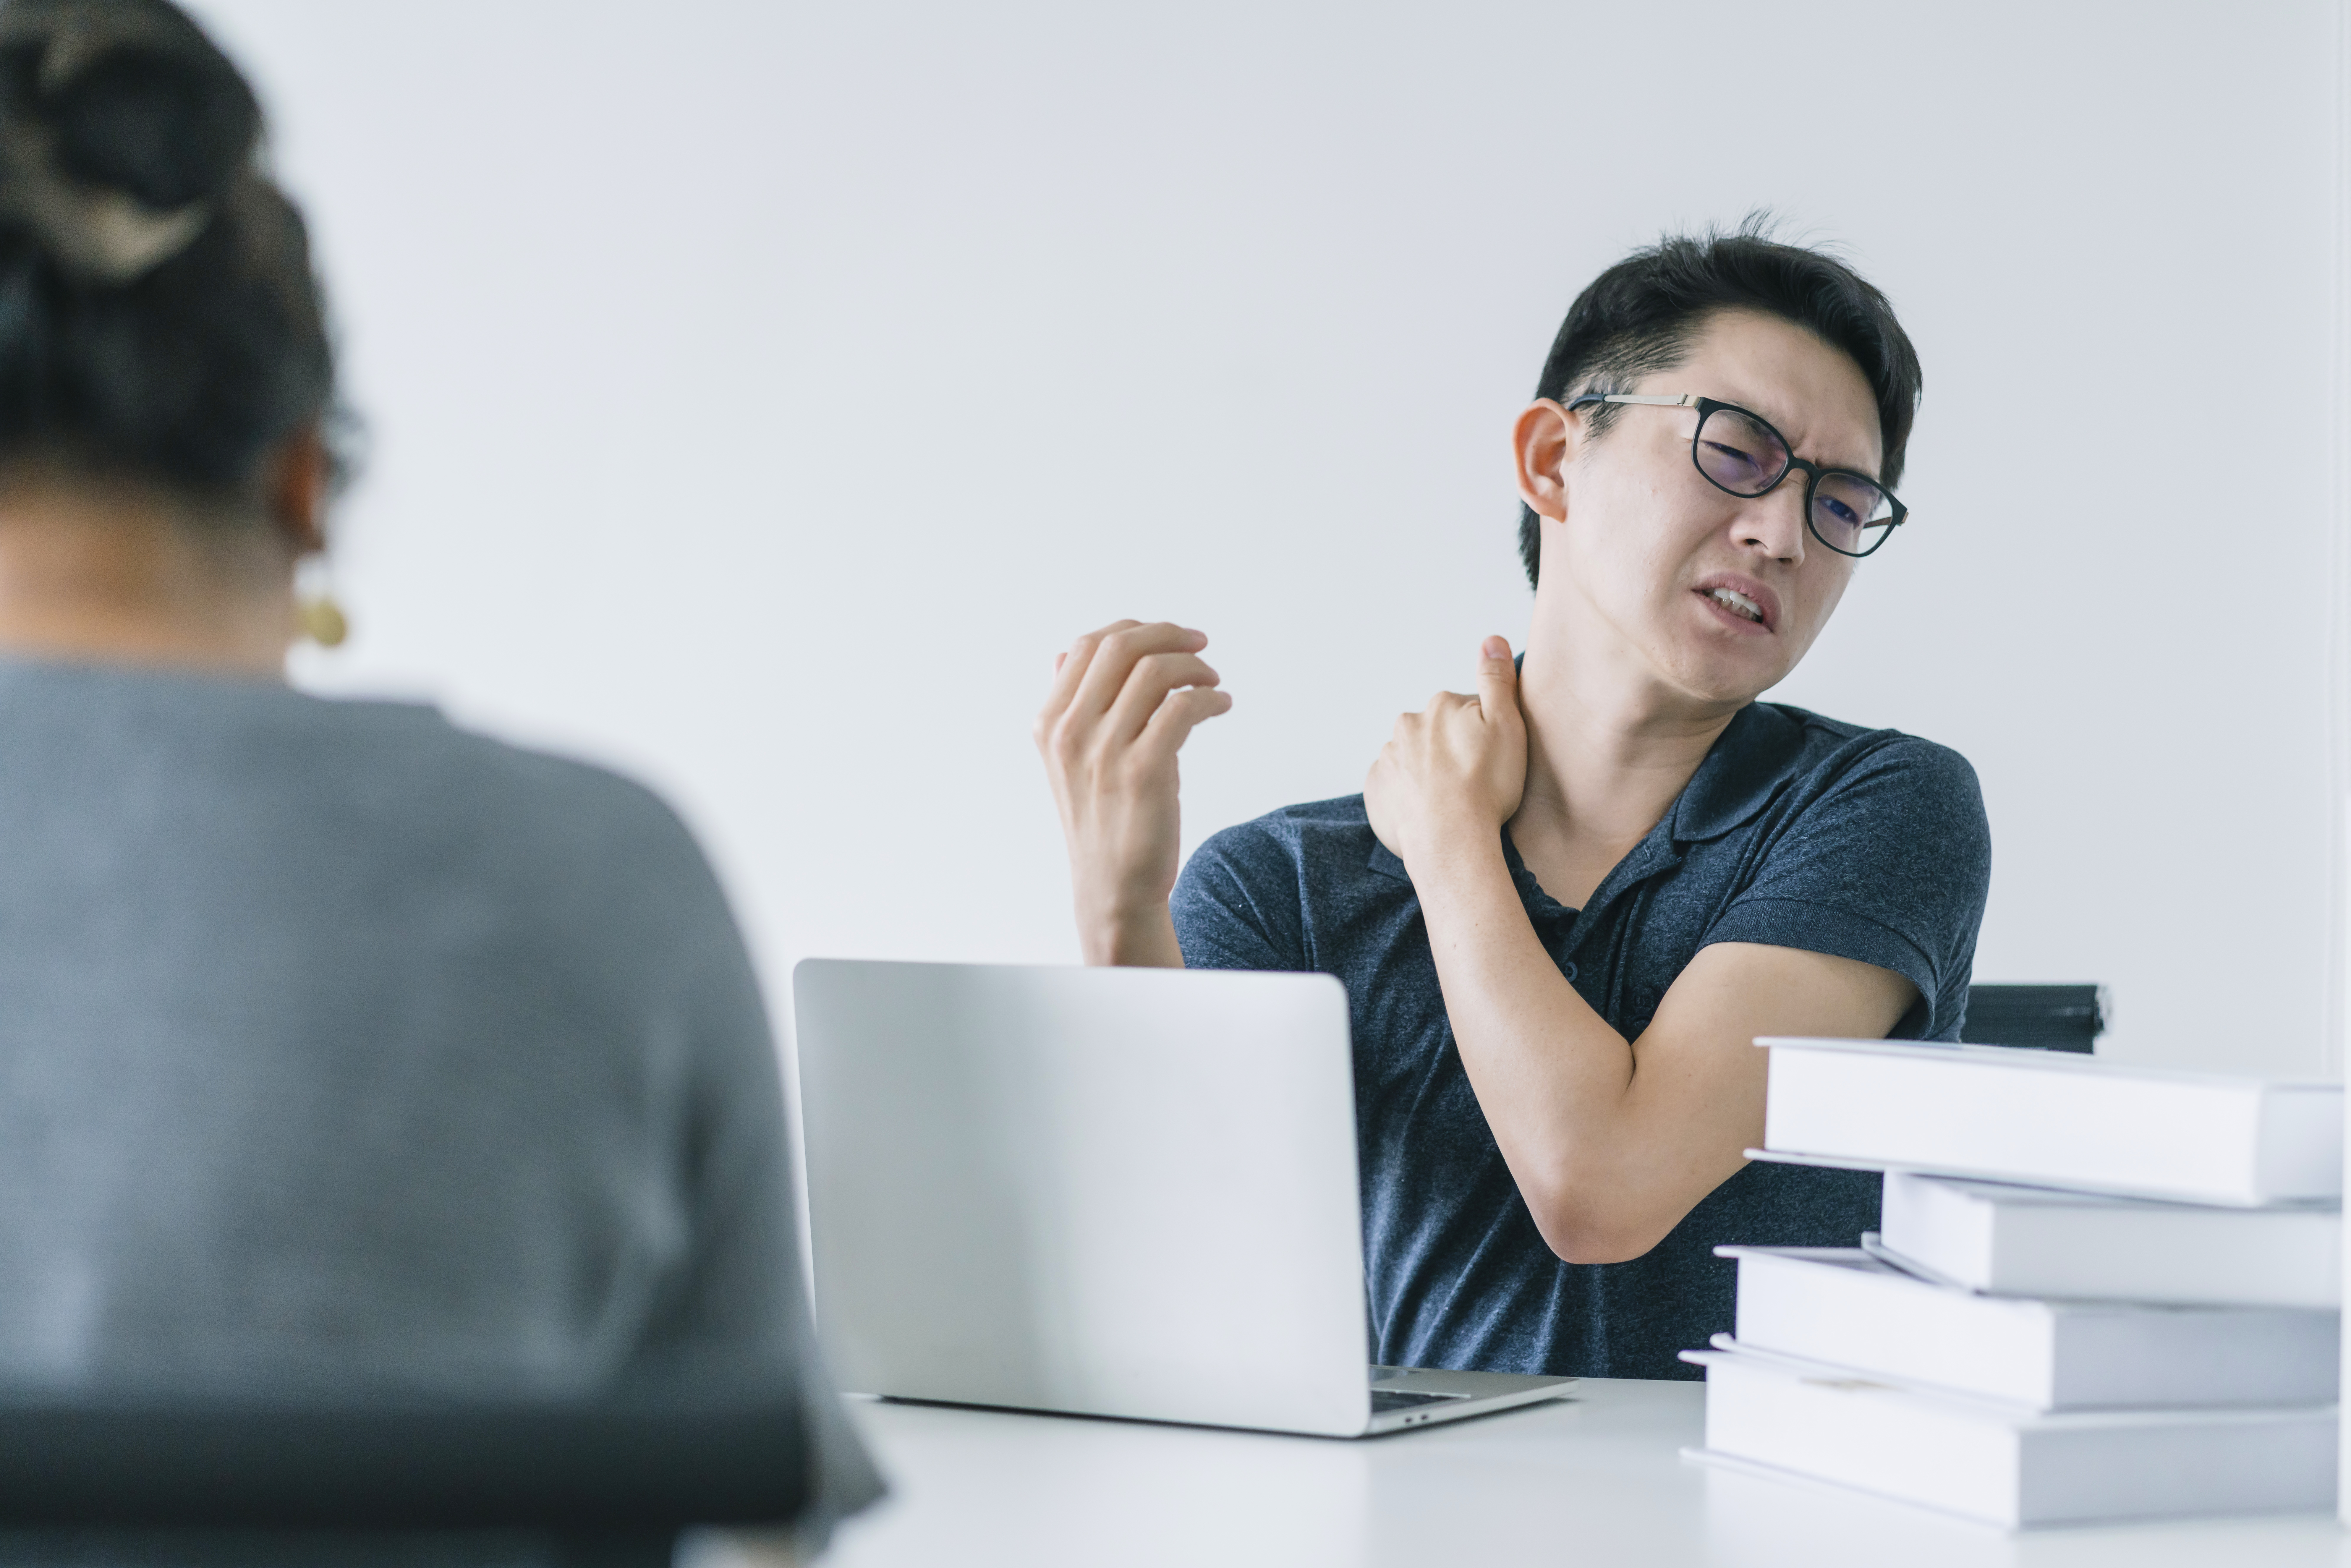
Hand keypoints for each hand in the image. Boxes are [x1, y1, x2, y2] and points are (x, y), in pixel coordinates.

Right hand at [1034, 620, 1232, 964]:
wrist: (1112, 887)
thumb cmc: (1102, 820)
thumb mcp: (1069, 761)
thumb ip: (1069, 708)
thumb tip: (1064, 654)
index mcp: (1050, 723)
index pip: (1086, 646)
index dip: (1135, 630)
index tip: (1169, 638)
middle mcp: (1070, 732)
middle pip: (1120, 647)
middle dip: (1168, 635)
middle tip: (1201, 645)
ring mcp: (1105, 752)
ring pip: (1155, 671)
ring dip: (1194, 666)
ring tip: (1212, 681)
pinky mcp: (1144, 772)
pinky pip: (1183, 707)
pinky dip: (1209, 697)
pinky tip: (1220, 706)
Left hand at [1364, 636, 1526, 868]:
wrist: (1451, 841)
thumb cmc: (1486, 785)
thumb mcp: (1507, 724)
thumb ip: (1497, 679)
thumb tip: (1491, 639)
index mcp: (1439, 707)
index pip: (1465, 712)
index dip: (1483, 734)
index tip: (1491, 758)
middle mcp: (1407, 726)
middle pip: (1435, 734)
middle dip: (1451, 750)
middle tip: (1473, 782)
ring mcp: (1387, 758)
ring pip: (1413, 760)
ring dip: (1428, 773)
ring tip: (1450, 801)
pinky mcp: (1375, 790)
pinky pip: (1394, 787)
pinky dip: (1408, 795)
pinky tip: (1427, 812)